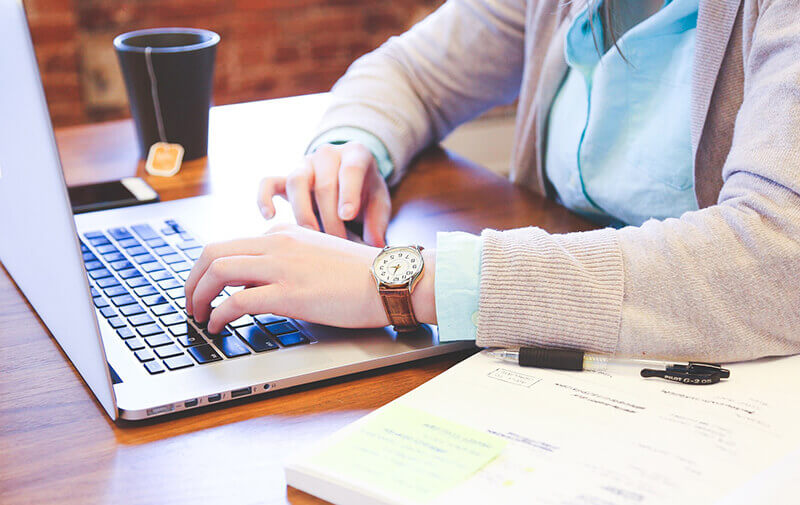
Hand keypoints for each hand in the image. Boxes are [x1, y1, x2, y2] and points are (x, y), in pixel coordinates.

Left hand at [184, 224, 435, 333]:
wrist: (389, 279)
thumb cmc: (361, 275)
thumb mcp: (317, 256)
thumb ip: (287, 262)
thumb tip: (258, 285)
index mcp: (284, 234)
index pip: (232, 245)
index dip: (210, 270)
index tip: (206, 289)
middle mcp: (277, 243)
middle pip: (213, 252)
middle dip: (192, 279)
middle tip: (190, 302)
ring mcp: (282, 266)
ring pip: (218, 271)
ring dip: (198, 295)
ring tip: (198, 316)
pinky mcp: (289, 293)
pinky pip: (237, 301)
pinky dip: (218, 315)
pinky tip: (218, 327)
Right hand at [257, 142, 390, 246]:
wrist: (348, 177)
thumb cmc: (366, 192)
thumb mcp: (379, 202)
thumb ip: (378, 222)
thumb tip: (375, 245)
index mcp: (356, 154)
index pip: (350, 169)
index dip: (348, 193)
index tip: (347, 215)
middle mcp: (328, 155)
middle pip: (324, 183)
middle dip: (330, 217)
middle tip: (337, 242)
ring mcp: (304, 165)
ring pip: (296, 182)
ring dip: (303, 212)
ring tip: (311, 236)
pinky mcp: (285, 178)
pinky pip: (268, 183)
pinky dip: (264, 198)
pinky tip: (270, 217)